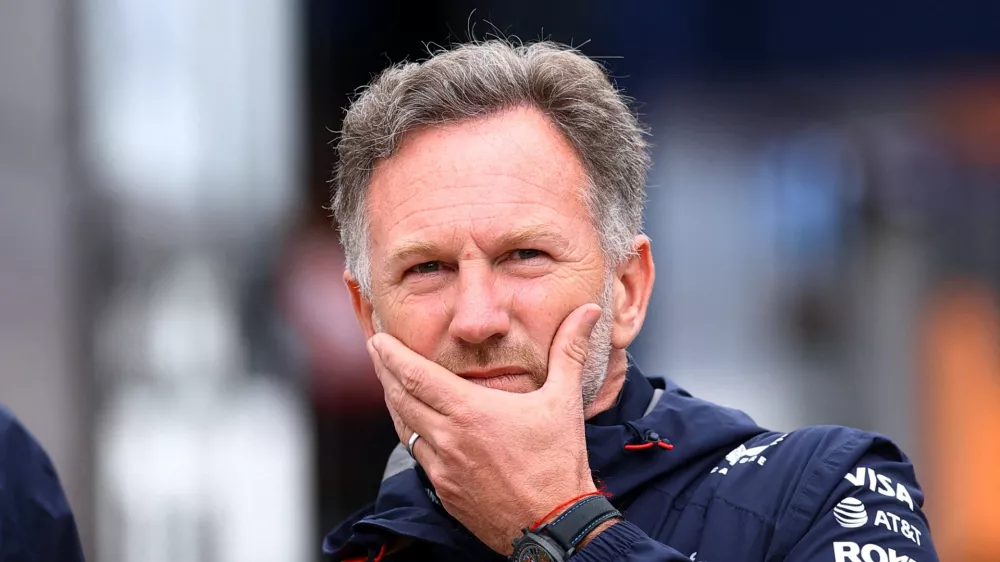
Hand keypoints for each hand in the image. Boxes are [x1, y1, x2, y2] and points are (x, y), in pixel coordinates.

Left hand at [368, 303, 602, 554]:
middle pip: (400, 398)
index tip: (378, 338)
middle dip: (384, 370)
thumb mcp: (565, 401)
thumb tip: (588, 311)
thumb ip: (569, 350)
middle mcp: (448, 438)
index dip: (391, 354)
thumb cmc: (558, 465)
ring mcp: (442, 467)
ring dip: (393, 401)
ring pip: (403, 427)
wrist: (555, 526)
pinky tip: (414, 425)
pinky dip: (409, 433)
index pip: (416, 375)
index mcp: (471, 412)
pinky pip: (417, 455)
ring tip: (389, 382)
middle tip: (375, 350)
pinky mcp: (444, 490)